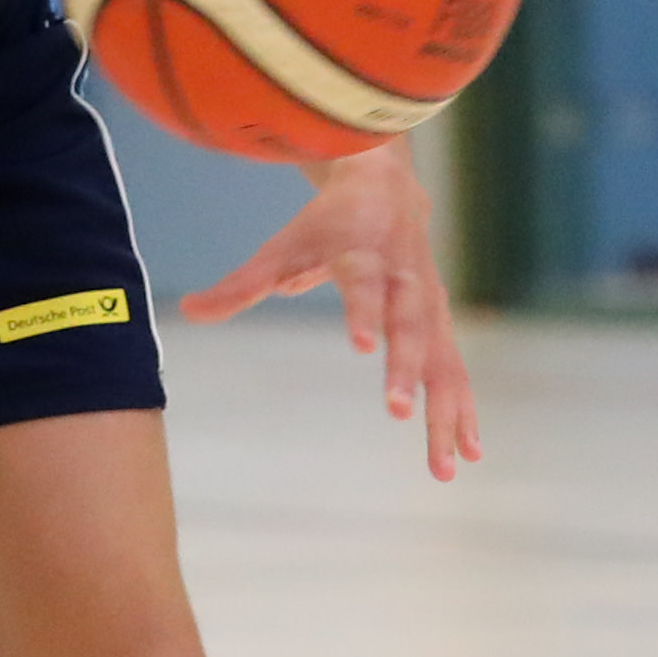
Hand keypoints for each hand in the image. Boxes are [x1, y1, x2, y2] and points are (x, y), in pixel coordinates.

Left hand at [177, 143, 481, 479]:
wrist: (387, 190)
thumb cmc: (327, 225)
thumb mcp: (282, 248)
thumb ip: (241, 285)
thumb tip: (188, 310)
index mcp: (366, 256)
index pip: (367, 286)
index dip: (365, 313)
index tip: (362, 346)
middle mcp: (406, 282)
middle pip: (412, 327)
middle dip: (407, 370)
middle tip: (398, 412)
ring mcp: (430, 307)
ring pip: (443, 361)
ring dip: (445, 412)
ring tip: (445, 466)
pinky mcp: (442, 326)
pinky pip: (457, 373)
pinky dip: (463, 411)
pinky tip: (469, 455)